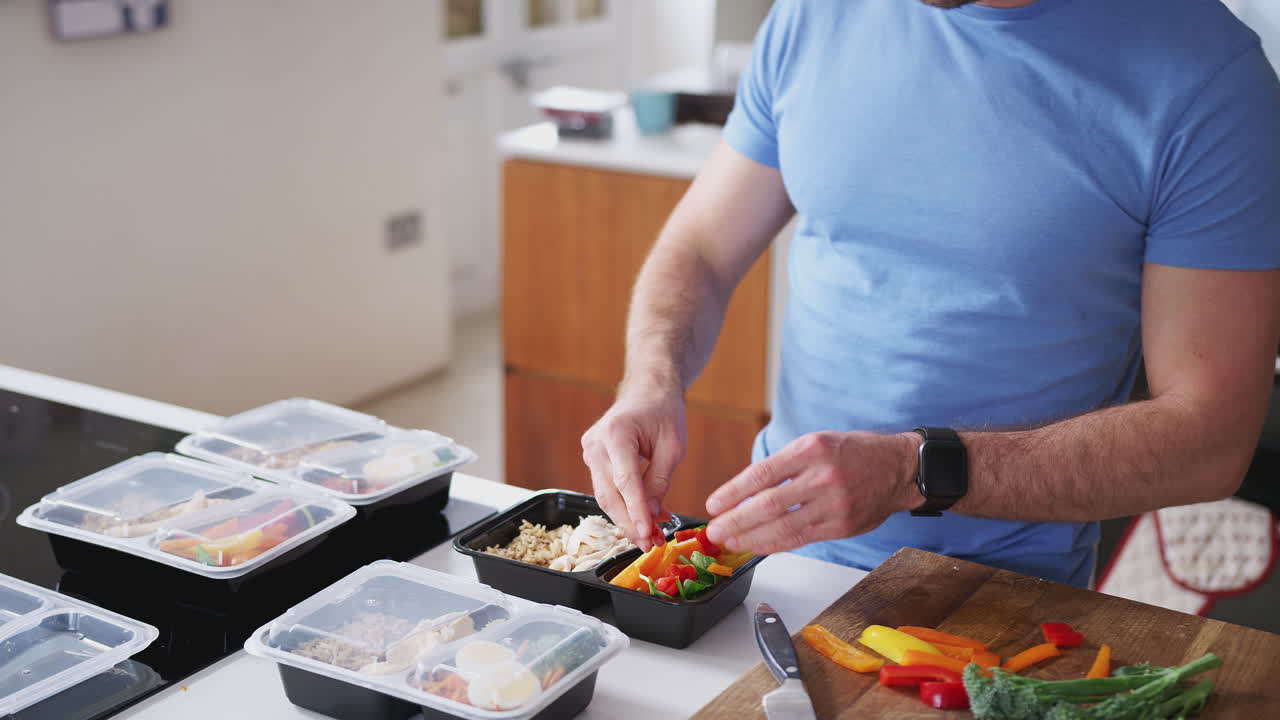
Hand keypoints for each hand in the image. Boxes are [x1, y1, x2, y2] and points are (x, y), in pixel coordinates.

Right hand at [581, 385, 687, 551]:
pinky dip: (625, 505)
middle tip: (651, 544)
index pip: (625, 482)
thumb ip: (660, 481)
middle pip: (610, 494)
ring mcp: (590, 451)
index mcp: (616, 433)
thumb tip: (652, 515)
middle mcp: (596, 443)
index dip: (636, 512)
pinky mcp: (593, 459)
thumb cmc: (664, 411)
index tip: (648, 534)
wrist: (648, 390)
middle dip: (630, 523)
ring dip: (627, 518)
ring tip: (650, 536)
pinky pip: (607, 488)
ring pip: (605, 496)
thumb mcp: (673, 446)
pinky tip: (644, 518)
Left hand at [703, 430, 921, 554]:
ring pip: (782, 527)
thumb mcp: (817, 443)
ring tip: (729, 542)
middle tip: (713, 530)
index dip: (732, 492)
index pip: (761, 474)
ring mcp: (834, 504)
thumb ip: (785, 466)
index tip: (714, 504)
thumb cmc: (855, 453)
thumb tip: (744, 492)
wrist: (900, 468)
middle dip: (734, 521)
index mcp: (811, 449)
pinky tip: (757, 546)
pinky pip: (800, 539)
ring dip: (750, 538)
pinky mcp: (841, 526)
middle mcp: (822, 476)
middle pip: (767, 504)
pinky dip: (774, 544)